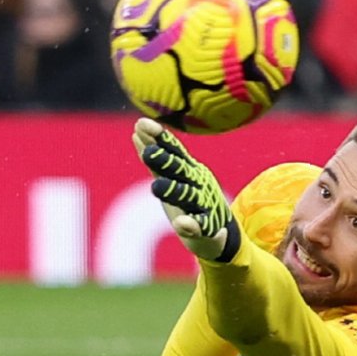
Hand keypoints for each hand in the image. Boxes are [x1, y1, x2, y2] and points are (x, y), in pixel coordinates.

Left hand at [133, 118, 240, 261]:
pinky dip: (191, 225)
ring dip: (173, 191)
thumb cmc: (192, 200)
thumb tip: (136, 129)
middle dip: (164, 160)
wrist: (219, 231)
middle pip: (179, 170)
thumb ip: (156, 159)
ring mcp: (204, 204)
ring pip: (187, 196)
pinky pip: (200, 226)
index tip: (141, 123)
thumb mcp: (174, 178)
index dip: (158, 138)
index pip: (172, 151)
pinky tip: (181, 224)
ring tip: (157, 186)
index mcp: (188, 170)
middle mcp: (198, 183)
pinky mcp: (208, 227)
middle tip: (148, 152)